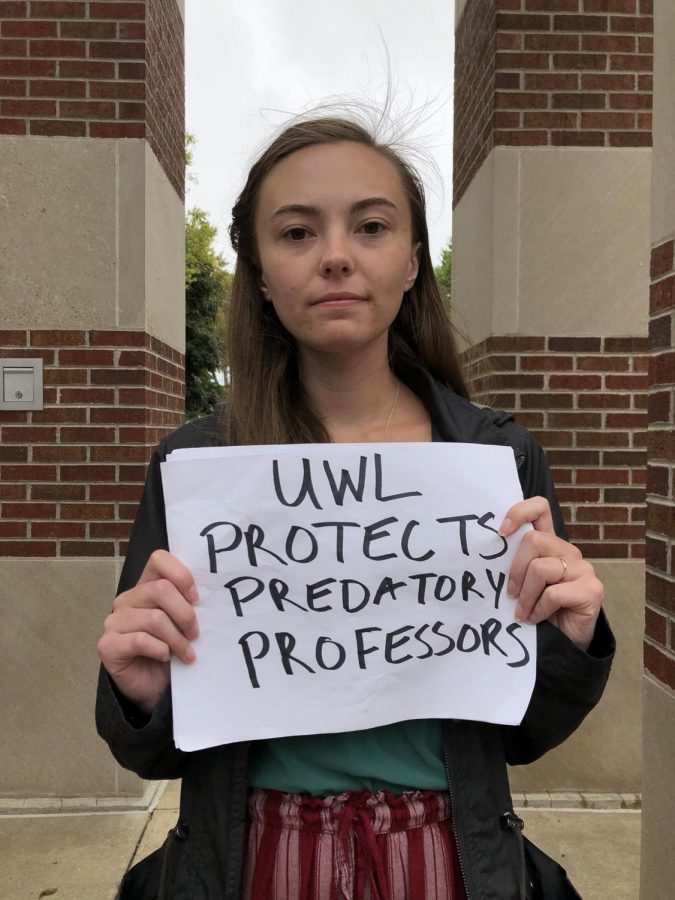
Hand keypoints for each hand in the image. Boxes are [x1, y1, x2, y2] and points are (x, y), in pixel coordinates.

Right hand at [97, 550, 198, 713]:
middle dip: (185, 613)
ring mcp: (114, 621)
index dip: (181, 575)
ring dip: (177, 639)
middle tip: (195, 634)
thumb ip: (187, 604)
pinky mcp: (108, 645)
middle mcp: (127, 599)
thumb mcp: (182, 623)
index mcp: (146, 586)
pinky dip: (160, 650)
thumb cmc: (170, 651)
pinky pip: (140, 640)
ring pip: (154, 618)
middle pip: (160, 589)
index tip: (197, 598)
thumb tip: (209, 597)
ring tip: (187, 653)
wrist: (153, 688)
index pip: (159, 559)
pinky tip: (166, 658)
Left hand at [499, 497, 603, 649]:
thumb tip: (485, 555)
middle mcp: (568, 551)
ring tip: (522, 612)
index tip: (501, 533)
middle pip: (533, 540)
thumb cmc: (537, 611)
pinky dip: (539, 609)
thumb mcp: (521, 583)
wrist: (562, 644)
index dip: (519, 512)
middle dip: (515, 570)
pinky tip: (536, 619)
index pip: (540, 508)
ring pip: (540, 568)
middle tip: (509, 594)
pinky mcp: (591, 589)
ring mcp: (583, 569)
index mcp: (549, 544)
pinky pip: (554, 593)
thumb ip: (513, 564)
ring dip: (525, 595)